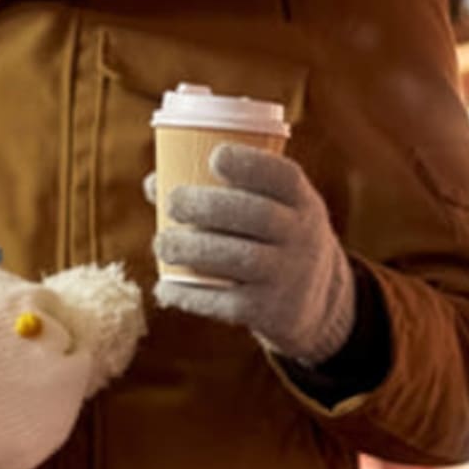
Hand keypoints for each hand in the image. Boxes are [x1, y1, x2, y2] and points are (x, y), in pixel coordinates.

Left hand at [149, 144, 354, 366]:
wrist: (315, 302)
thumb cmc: (270, 237)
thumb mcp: (269, 208)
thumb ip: (217, 189)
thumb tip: (153, 183)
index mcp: (301, 202)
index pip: (285, 177)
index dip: (251, 163)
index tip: (214, 157)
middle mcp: (302, 237)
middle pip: (258, 215)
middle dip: (207, 206)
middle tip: (172, 203)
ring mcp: (289, 277)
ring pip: (240, 258)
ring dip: (191, 249)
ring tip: (161, 244)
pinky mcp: (270, 312)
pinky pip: (228, 302)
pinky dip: (190, 296)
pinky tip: (164, 288)